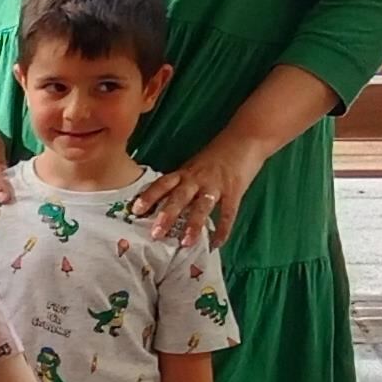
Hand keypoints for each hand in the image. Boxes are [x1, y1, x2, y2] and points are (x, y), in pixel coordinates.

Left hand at [131, 129, 266, 248]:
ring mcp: (216, 185)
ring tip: (185, 242)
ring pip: (202, 206)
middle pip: (179, 197)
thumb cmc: (218, 154)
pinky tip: (217, 244)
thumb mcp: (195, 165)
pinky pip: (228, 212)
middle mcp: (197, 178)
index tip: (135, 210)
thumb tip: (162, 204)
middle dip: (167, 215)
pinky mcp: (235, 190)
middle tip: (155, 233)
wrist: (247, 137)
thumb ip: (182, 183)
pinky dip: (223, 229)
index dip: (149, 196)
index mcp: (186, 172)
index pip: (163, 184)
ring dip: (193, 225)